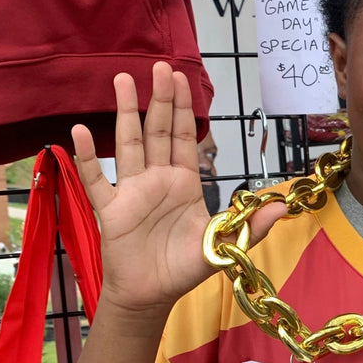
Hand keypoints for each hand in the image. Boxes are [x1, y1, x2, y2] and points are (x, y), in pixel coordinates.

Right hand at [72, 62, 284, 317]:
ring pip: (128, 144)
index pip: (184, 138)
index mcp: (185, 184)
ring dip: (126, 113)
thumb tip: (283, 206)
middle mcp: (157, 180)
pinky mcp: (109, 209)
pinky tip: (79, 131)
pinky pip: (95, 180)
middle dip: (160, 100)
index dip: (183, 110)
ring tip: (123, 81)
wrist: (152, 295)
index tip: (181, 79)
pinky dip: (86, 157)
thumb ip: (251, 225)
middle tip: (160, 67)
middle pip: (157, 132)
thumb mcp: (222, 245)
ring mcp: (131, 192)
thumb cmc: (184, 268)